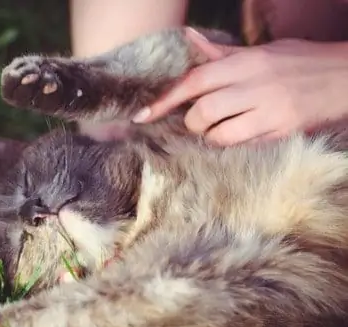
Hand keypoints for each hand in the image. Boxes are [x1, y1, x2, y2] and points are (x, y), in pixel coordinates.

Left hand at [133, 28, 347, 144]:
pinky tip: (238, 134)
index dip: (164, 100)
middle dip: (192, 122)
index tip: (142, 115)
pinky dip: (230, 143)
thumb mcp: (262, 51)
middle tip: (199, 120)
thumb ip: (222, 52)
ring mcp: (268, 109)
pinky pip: (240, 144)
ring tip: (221, 128)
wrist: (346, 77)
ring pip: (218, 133)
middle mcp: (254, 84)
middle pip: (201, 111)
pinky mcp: (280, 130)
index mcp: (246, 61)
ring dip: (210, 136)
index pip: (194, 81)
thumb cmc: (299, 61)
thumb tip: (189, 38)